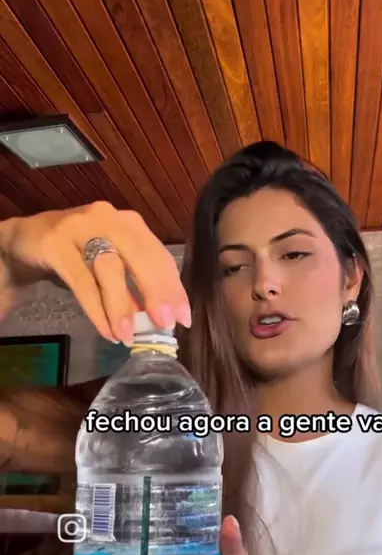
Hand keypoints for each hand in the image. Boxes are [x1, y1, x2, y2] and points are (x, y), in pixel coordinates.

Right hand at [0, 202, 189, 340]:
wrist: (24, 241)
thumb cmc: (76, 255)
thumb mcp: (109, 267)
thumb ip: (133, 287)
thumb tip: (160, 318)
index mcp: (128, 224)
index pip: (158, 255)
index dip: (173, 286)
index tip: (183, 318)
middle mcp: (107, 218)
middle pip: (139, 255)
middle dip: (156, 291)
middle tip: (165, 324)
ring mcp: (79, 227)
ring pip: (109, 266)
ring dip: (122, 305)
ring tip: (129, 336)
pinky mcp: (54, 243)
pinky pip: (81, 281)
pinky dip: (96, 308)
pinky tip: (106, 330)